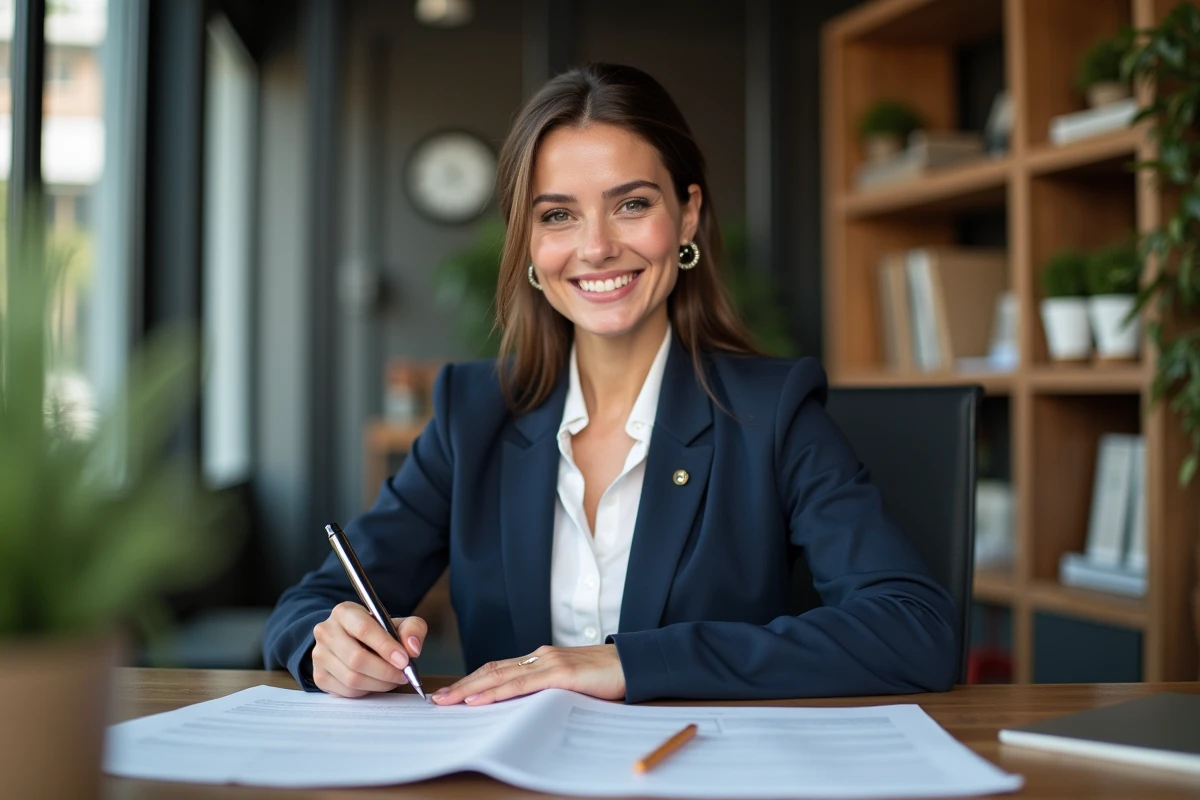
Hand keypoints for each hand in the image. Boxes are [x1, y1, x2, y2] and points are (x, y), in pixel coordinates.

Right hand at [311, 602, 427, 697]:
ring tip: (394, 679)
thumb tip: (412, 648)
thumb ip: (412, 629)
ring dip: (379, 684)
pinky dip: (367, 691)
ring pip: (352, 678)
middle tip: (403, 674)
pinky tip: (377, 683)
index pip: (364, 629)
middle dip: (385, 671)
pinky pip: (347, 691)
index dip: (386, 647)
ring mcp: (319, 655)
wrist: (351, 641)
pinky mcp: (319, 676)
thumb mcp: (398, 623)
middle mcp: (326, 631)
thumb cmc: (376, 631)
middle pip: (356, 658)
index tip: (404, 660)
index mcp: (345, 612)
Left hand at [431, 644, 624, 705]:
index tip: (452, 692)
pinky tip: (480, 699)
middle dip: (462, 685)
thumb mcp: (570, 684)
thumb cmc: (605, 678)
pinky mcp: (560, 673)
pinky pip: (521, 685)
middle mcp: (540, 656)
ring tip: (448, 700)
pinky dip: (496, 692)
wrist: (633, 664)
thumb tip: (523, 708)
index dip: (473, 680)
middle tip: (437, 699)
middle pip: (492, 670)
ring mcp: (549, 662)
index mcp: (541, 658)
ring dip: (471, 689)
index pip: (499, 669)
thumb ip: (548, 690)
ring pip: (501, 676)